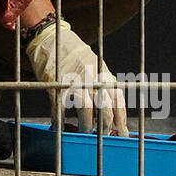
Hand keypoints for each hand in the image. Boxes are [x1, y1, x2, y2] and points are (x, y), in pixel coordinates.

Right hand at [25, 17, 127, 135]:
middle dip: (104, 126)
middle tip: (102, 137)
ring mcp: (74, 81)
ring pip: (86, 109)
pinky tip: (59, 127)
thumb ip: (104, 85)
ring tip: (84, 135)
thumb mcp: (96, 66)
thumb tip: (112, 109)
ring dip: (86, 126)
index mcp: (104, 75)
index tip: (122, 134)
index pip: (118, 101)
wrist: (53, 38)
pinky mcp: (57, 84)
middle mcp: (92, 78)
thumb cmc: (74, 54)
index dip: (121, 120)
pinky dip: (59, 120)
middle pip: (104, 108)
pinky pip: (60, 107)